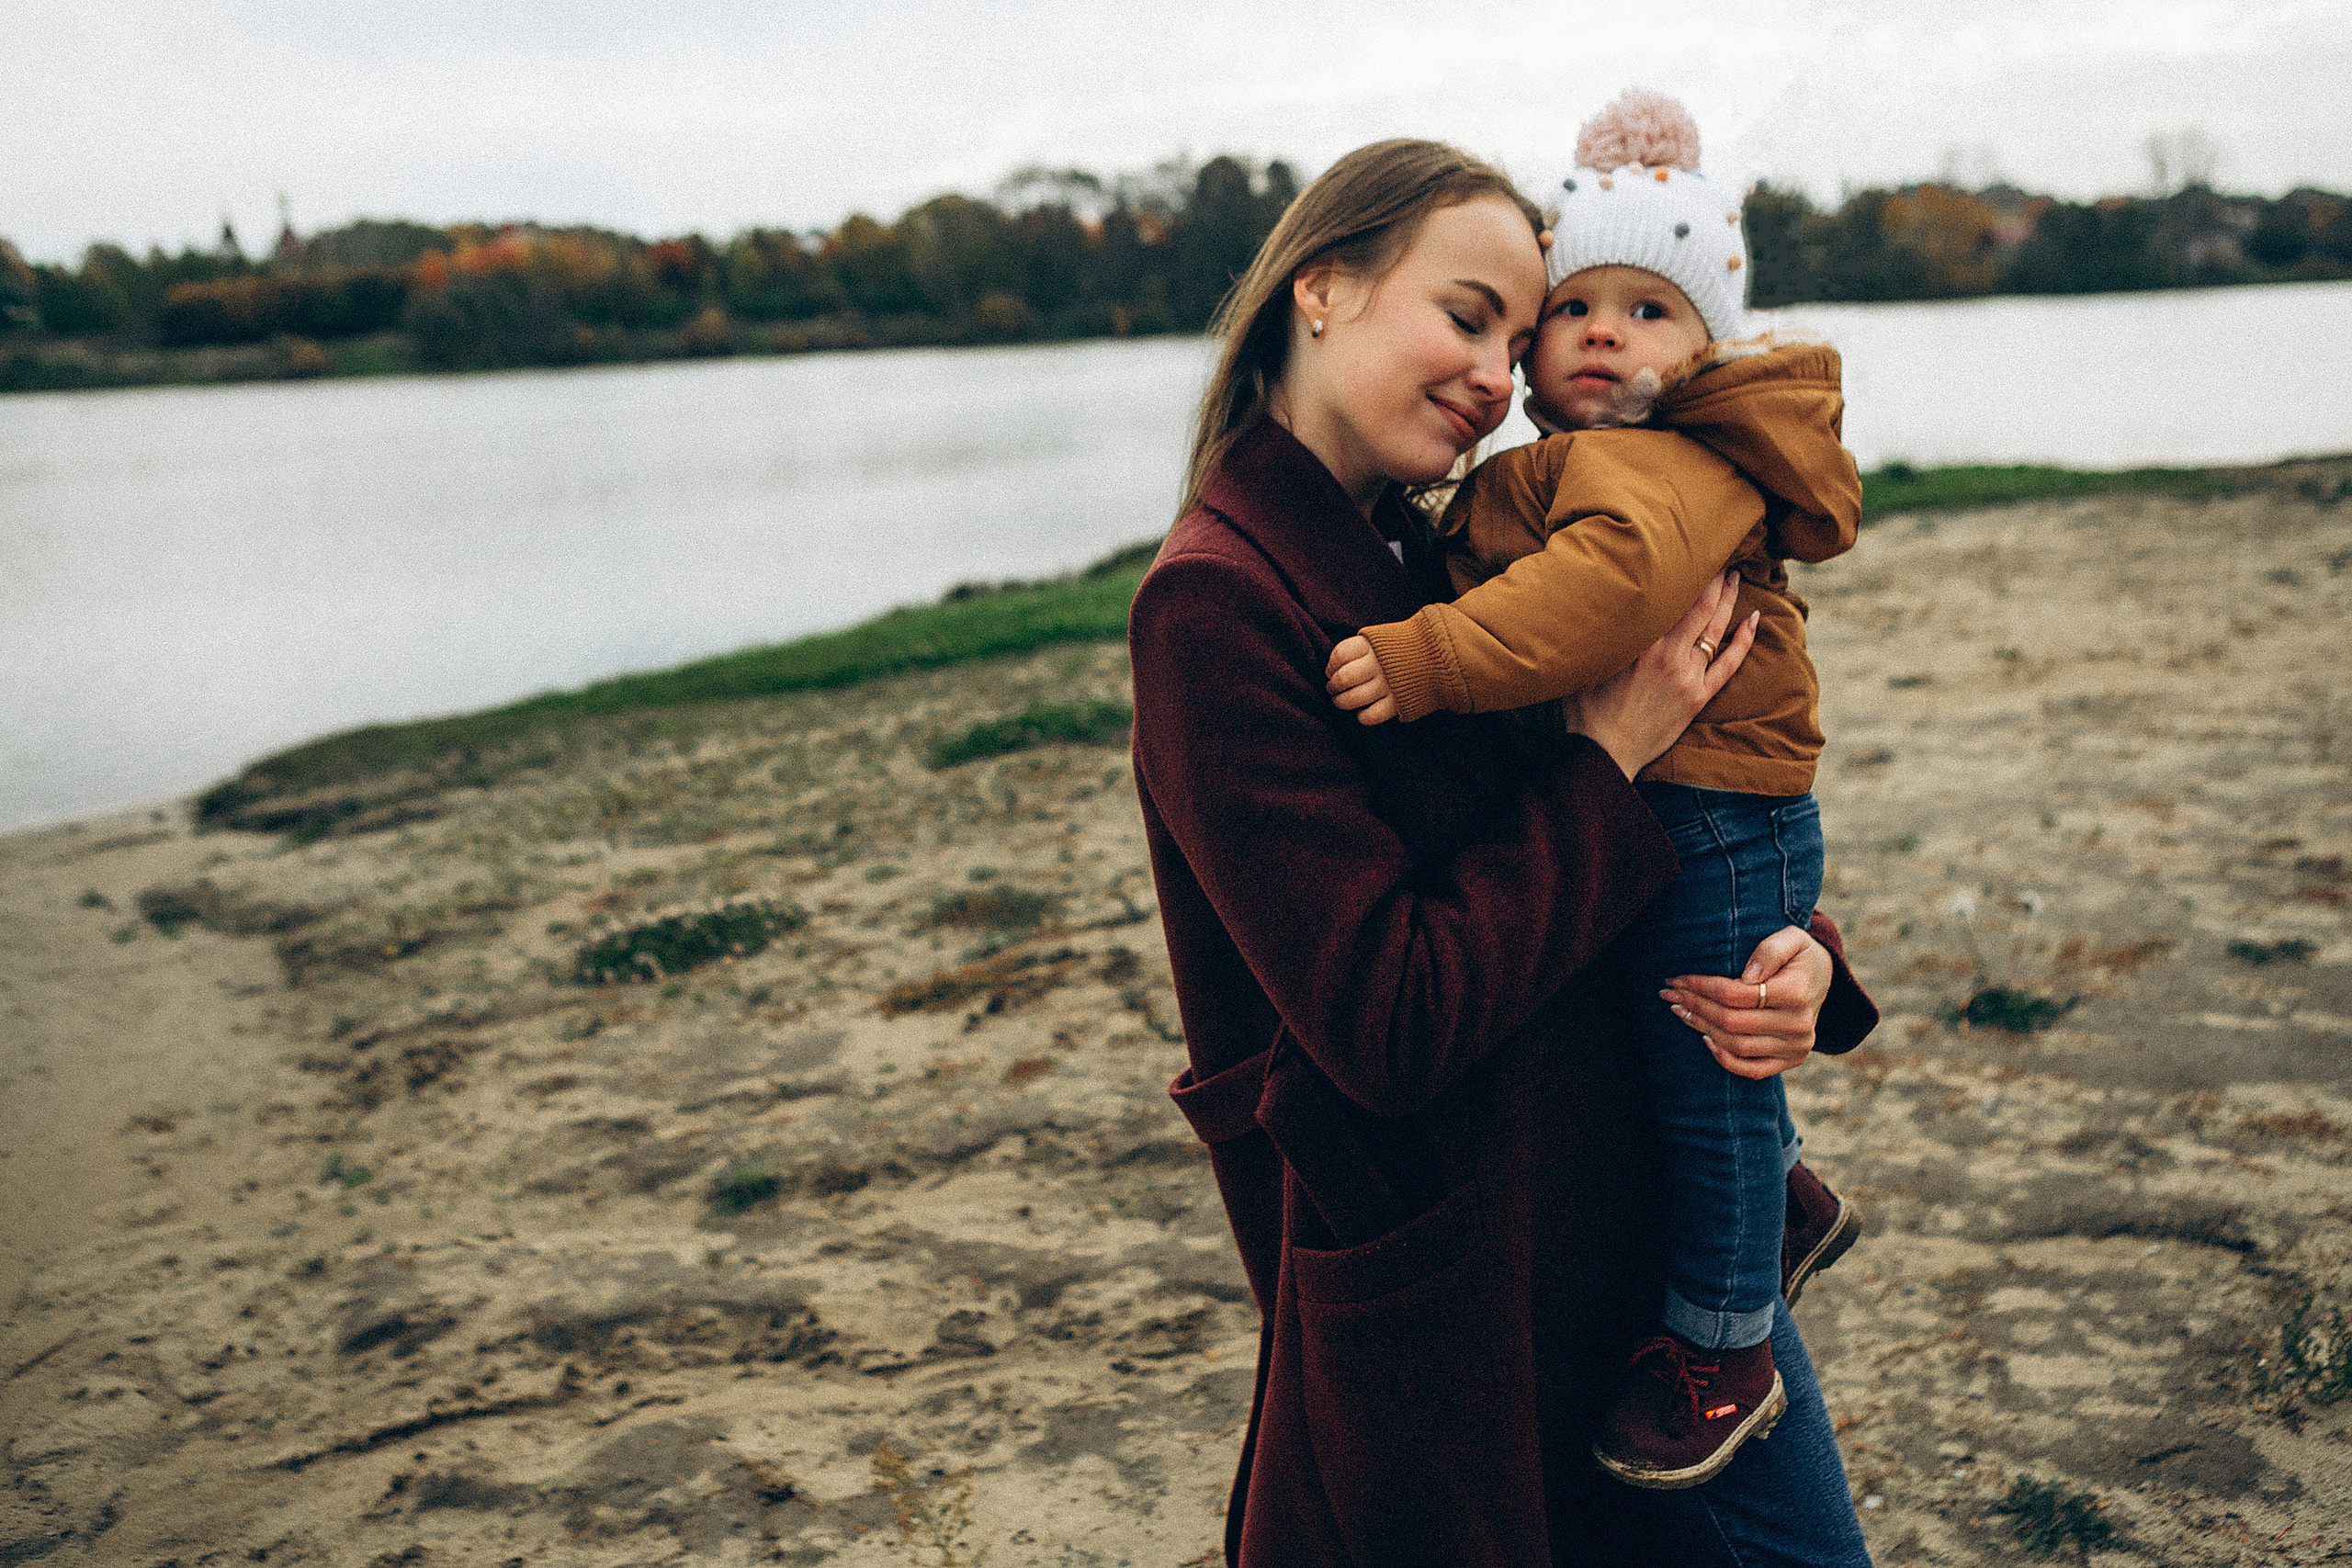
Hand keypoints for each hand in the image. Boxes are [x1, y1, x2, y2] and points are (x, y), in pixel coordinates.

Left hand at [1325, 635, 1396, 724]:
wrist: (1438, 654)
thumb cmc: (1401, 648)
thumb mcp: (1379, 639)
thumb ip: (1357, 650)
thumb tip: (1331, 670)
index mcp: (1371, 645)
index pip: (1340, 655)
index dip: (1331, 665)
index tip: (1332, 670)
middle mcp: (1378, 664)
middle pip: (1343, 678)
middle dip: (1333, 687)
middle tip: (1332, 689)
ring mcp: (1388, 684)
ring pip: (1353, 699)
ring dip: (1341, 702)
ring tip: (1341, 701)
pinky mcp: (1397, 702)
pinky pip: (1371, 716)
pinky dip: (1362, 717)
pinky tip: (1361, 712)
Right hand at [1567, 571, 1755, 779]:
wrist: (1604, 752)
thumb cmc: (1586, 709)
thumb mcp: (1586, 662)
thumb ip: (1599, 633)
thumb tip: (1596, 601)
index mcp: (1640, 643)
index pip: (1671, 598)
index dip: (1685, 572)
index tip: (1689, 551)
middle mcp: (1669, 655)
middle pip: (1700, 607)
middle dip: (1713, 579)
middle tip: (1720, 555)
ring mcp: (1688, 676)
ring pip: (1716, 630)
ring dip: (1728, 601)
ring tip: (1734, 577)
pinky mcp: (1698, 697)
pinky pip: (1729, 665)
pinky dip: (1744, 641)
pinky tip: (1754, 620)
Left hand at [1660, 925, 1834, 1080]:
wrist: (1823, 979)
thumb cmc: (1800, 955)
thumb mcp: (1793, 938)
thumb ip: (1770, 950)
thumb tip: (1747, 976)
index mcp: (1796, 993)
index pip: (1735, 994)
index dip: (1701, 987)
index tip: (1677, 979)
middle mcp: (1798, 1025)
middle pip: (1731, 1021)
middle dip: (1695, 1007)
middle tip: (1670, 994)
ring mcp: (1796, 1047)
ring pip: (1737, 1045)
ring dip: (1702, 1029)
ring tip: (1681, 1011)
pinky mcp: (1792, 1060)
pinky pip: (1754, 1070)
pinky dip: (1726, 1060)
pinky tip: (1706, 1040)